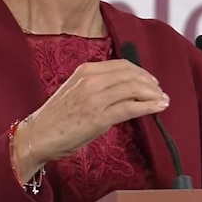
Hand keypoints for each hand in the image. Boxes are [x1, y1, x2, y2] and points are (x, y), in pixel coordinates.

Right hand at [18, 59, 168, 164]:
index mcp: (86, 71)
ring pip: (134, 89)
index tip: (151, 81)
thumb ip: (98, 85)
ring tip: (163, 100)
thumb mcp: (77, 91)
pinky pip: (131, 107)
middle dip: (150, 83)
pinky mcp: (100, 117)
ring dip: (153, 94)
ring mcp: (96, 98)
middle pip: (131, 75)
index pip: (122, 65)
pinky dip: (149, 106)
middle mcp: (91, 80)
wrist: (38, 135)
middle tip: (160, 92)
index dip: (141, 72)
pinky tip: (158, 107)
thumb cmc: (58, 117)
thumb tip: (125, 87)